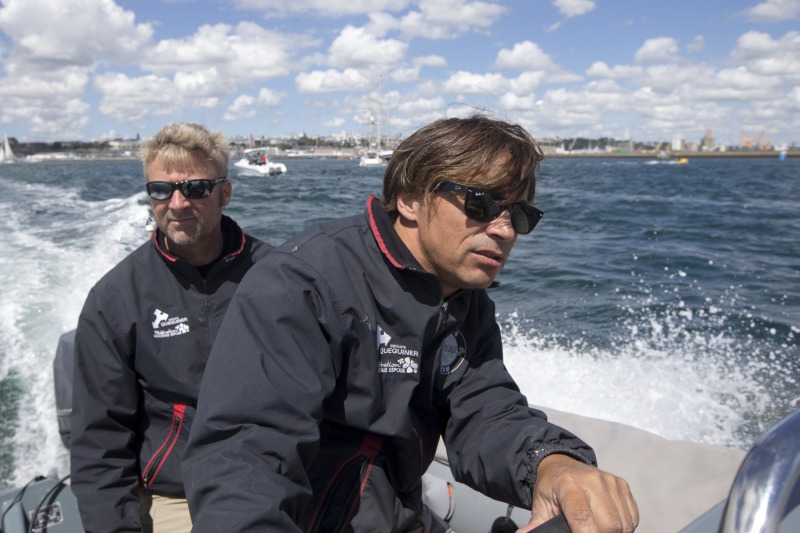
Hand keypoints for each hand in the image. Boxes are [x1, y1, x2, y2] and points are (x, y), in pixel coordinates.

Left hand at [516, 454, 637, 532]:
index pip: (582, 517)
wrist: (561, 464)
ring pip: (623, 523)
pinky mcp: (622, 484)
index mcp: (568, 484)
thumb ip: (537, 525)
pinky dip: (624, 527)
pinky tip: (608, 524)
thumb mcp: (540, 506)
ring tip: (597, 529)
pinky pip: (632, 516)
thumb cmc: (551, 489)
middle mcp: (592, 479)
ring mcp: (610, 481)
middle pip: (609, 524)